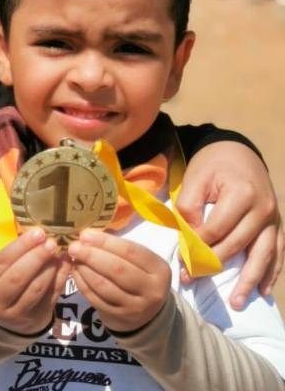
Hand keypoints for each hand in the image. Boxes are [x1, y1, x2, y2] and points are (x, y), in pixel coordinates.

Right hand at [0, 228, 68, 334]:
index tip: (38, 232)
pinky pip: (51, 296)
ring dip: (50, 268)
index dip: (20, 246)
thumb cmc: (0, 287)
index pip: (2, 262)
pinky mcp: (36, 319)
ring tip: (58, 253)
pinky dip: (61, 278)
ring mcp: (17, 314)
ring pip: (36, 289)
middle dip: (36, 257)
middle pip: (18, 277)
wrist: (3, 323)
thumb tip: (38, 235)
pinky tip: (65, 264)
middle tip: (51, 242)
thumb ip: (12, 257)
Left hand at [69, 230, 170, 332]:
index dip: (106, 242)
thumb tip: (87, 237)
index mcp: (159, 269)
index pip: (131, 251)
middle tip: (74, 247)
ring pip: (104, 285)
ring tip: (74, 259)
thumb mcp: (140, 262)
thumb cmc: (139, 276)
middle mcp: (152, 290)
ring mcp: (135, 307)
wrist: (146, 313)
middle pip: (117, 269)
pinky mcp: (119, 317)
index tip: (85, 235)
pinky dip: (82, 284)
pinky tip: (75, 272)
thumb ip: (118, 249)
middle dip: (92, 256)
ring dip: (84, 270)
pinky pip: (95, 298)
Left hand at [177, 141, 281, 308]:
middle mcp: (263, 209)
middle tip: (191, 280)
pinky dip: (271, 273)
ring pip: (262, 255)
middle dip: (213, 265)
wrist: (237, 152)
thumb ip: (189, 209)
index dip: (196, 246)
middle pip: (236, 245)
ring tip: (236, 302)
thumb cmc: (211, 165)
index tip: (180, 259)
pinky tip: (263, 292)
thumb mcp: (194, 179)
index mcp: (242, 194)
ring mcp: (273, 219)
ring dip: (249, 281)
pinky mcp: (277, 226)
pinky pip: (277, 253)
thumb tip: (191, 240)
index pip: (215, 230)